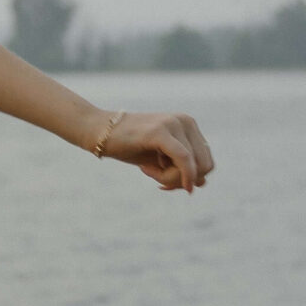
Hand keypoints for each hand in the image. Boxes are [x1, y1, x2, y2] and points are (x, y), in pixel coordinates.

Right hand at [94, 110, 213, 192]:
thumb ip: (181, 168)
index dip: (191, 179)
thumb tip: (202, 183)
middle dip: (182, 180)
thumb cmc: (128, 146)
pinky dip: (182, 175)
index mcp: (189, 125)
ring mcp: (174, 124)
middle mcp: (186, 121)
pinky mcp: (160, 132)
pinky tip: (163, 184)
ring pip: (193, 166)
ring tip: (148, 170)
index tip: (166, 183)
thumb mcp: (160, 158)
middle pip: (204, 166)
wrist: (98, 131)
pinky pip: (184, 160)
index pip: (207, 162)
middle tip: (157, 179)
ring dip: (171, 178)